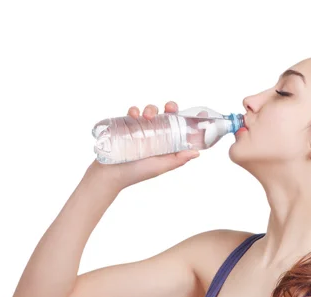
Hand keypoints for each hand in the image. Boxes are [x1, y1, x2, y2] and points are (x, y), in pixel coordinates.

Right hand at [86, 101, 200, 190]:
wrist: (110, 174)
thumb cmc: (136, 173)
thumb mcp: (160, 167)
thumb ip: (177, 160)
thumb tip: (197, 153)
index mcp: (165, 142)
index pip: (180, 128)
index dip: (188, 119)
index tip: (199, 114)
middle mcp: (155, 134)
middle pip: (167, 114)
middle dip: (170, 107)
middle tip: (169, 109)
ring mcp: (140, 128)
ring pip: (150, 110)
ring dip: (151, 108)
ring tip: (147, 116)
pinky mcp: (126, 125)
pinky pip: (132, 112)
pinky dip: (134, 109)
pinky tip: (133, 114)